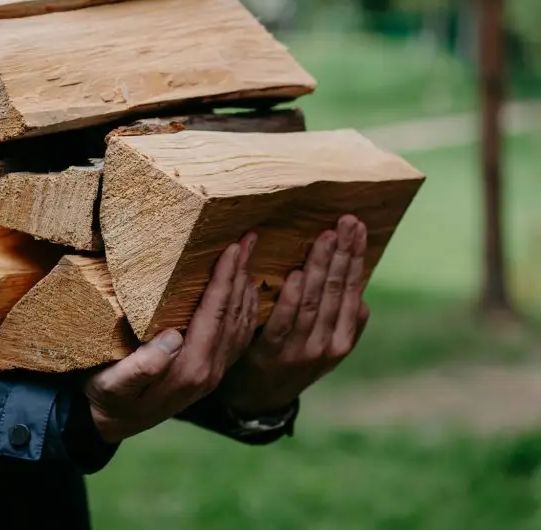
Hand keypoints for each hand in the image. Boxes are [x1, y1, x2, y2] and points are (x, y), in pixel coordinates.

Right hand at [85, 233, 260, 443]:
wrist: (110, 425)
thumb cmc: (106, 398)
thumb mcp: (112, 385)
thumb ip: (141, 368)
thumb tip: (171, 338)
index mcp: (189, 370)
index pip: (215, 315)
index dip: (225, 279)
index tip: (232, 247)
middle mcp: (209, 372)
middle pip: (234, 315)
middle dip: (241, 274)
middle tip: (249, 237)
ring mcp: (213, 374)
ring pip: (241, 324)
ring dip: (247, 286)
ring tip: (250, 254)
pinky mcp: (210, 372)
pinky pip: (239, 336)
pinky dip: (247, 309)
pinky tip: (247, 290)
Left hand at [219, 215, 370, 416]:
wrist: (258, 399)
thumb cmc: (291, 359)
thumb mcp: (323, 345)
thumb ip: (340, 320)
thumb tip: (361, 296)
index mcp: (343, 339)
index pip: (353, 291)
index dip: (355, 258)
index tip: (358, 228)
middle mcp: (327, 345)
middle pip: (338, 292)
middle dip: (343, 254)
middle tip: (347, 222)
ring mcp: (301, 351)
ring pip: (315, 302)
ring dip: (322, 267)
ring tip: (326, 238)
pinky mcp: (271, 353)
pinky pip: (284, 322)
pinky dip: (292, 298)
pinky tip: (298, 274)